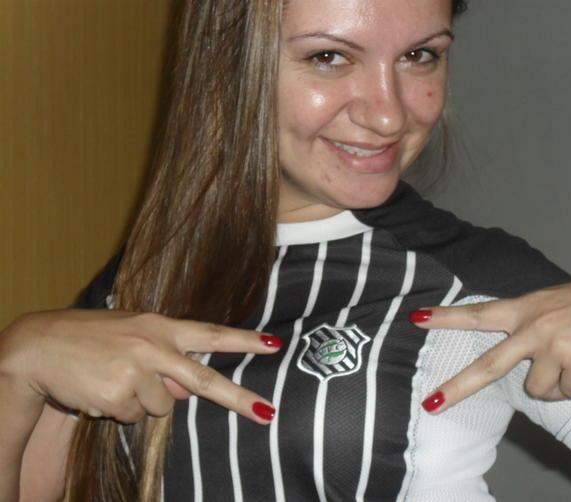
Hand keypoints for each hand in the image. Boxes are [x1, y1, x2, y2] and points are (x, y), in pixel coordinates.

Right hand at [0, 309, 282, 423]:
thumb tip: (188, 392)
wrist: (39, 345)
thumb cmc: (91, 339)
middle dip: (239, 399)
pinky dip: (119, 411)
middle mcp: (153, 346)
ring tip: (114, 380)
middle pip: (204, 380)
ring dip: (141, 402)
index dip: (244, 340)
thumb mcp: (133, 338)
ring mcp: (136, 371)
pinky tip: (101, 391)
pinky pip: (133, 417)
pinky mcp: (117, 394)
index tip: (275, 344)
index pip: (211, 333)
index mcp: (161, 327)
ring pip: (160, 407)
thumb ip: (165, 359)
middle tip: (267, 413)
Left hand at [410, 267, 570, 412]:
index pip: (479, 313)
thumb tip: (519, 357)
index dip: (446, 318)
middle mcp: (535, 328)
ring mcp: (555, 349)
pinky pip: (566, 393)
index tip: (416, 319)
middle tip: (431, 405)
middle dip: (458, 388)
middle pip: (489, 367)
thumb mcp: (560, 302)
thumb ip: (533, 321)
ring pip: (538, 389)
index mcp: (528, 307)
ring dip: (555, 381)